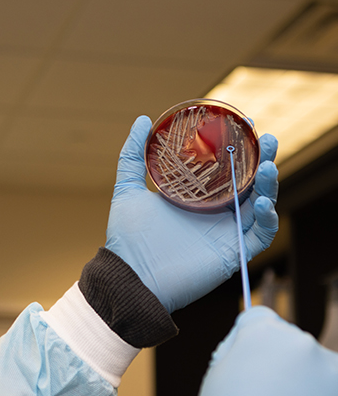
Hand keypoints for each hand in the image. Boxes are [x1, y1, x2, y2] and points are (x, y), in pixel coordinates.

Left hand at [105, 116, 278, 311]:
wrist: (130, 275)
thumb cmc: (127, 237)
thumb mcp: (128, 189)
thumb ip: (133, 155)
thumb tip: (143, 120)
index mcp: (196, 196)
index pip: (225, 167)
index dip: (238, 146)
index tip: (245, 123)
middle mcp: (215, 212)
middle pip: (249, 181)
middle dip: (262, 157)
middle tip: (266, 138)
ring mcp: (226, 232)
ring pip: (260, 204)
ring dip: (269, 183)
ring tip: (268, 164)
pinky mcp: (233, 253)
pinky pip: (262, 235)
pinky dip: (269, 218)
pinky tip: (262, 202)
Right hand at [195, 306, 337, 395]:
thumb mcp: (218, 372)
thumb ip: (239, 349)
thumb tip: (253, 346)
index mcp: (263, 330)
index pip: (259, 319)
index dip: (250, 340)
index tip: (249, 359)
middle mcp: (300, 340)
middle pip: (288, 343)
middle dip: (278, 362)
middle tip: (264, 394)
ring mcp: (327, 367)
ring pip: (312, 367)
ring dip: (302, 382)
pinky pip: (328, 390)